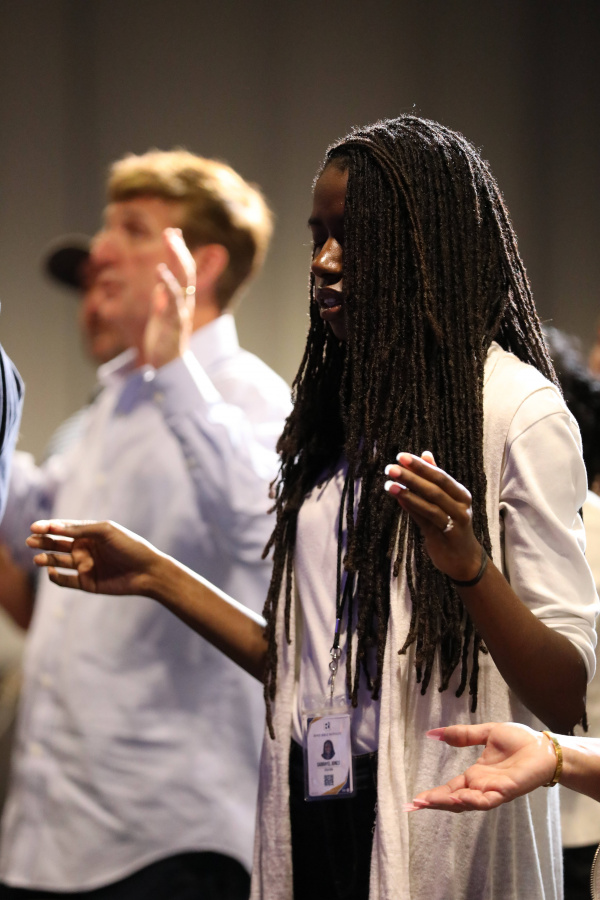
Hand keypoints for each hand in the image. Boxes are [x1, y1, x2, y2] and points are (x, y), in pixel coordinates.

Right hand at [27, 519, 162, 596]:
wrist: (148, 571)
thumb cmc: (129, 546)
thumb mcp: (105, 531)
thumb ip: (81, 529)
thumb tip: (55, 527)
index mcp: (89, 533)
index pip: (63, 529)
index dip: (48, 527)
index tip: (35, 528)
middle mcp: (85, 549)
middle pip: (58, 545)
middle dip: (43, 543)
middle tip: (30, 542)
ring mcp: (85, 566)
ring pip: (59, 563)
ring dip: (47, 560)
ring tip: (37, 559)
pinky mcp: (87, 583)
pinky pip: (66, 580)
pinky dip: (57, 577)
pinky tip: (51, 572)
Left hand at [144, 228, 195, 368]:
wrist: (167, 369)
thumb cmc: (164, 344)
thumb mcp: (161, 317)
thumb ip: (162, 300)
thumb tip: (160, 285)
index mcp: (181, 300)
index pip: (184, 271)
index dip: (179, 251)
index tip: (172, 232)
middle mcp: (185, 303)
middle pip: (187, 270)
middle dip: (179, 249)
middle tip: (170, 231)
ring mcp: (181, 312)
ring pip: (184, 280)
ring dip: (177, 257)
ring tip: (169, 239)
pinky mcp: (174, 323)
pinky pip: (173, 300)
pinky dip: (168, 283)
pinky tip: (161, 269)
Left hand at [384, 450, 482, 581]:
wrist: (463, 559)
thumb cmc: (452, 525)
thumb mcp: (447, 500)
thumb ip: (435, 479)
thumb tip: (425, 454)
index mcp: (461, 494)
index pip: (440, 476)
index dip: (420, 466)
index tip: (401, 456)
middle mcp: (461, 506)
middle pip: (435, 488)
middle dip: (411, 477)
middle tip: (390, 468)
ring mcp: (455, 522)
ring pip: (430, 504)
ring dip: (408, 493)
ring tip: (389, 484)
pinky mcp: (445, 536)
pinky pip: (426, 520)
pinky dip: (412, 508)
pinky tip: (399, 499)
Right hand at [405, 722, 556, 811]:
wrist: (544, 745)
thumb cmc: (519, 740)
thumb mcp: (485, 733)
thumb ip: (462, 735)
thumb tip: (433, 733)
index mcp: (475, 775)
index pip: (449, 789)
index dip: (432, 795)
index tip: (412, 801)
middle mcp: (480, 787)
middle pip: (452, 800)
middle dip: (433, 803)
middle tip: (412, 806)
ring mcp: (493, 791)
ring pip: (467, 804)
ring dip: (448, 804)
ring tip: (429, 802)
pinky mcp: (506, 791)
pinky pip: (487, 801)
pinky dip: (472, 801)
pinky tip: (459, 798)